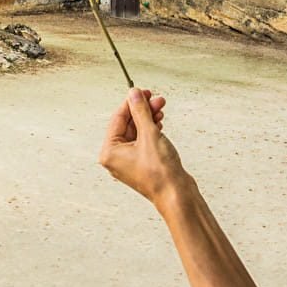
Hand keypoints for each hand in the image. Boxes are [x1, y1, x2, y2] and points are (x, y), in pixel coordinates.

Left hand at [99, 88, 182, 204]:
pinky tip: (159, 123)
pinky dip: (150, 130)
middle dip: (142, 110)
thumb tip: (134, 94)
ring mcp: (129, 162)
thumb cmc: (161, 173)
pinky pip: (142, 141)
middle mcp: (116, 158)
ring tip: (160, 109)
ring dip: (148, 118)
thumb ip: (140, 112)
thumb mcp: (149, 134)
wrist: (177, 195)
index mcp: (109, 152)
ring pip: (136, 132)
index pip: (117, 119)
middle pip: (127, 124)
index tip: (141, 91)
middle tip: (155, 99)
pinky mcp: (141, 164)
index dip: (131, 102)